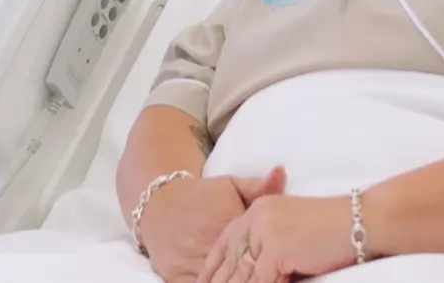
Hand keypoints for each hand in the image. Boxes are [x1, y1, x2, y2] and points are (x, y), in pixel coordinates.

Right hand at [139, 169, 284, 282]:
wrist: (159, 201)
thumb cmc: (203, 196)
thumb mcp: (232, 186)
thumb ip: (260, 186)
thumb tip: (282, 172)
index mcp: (226, 222)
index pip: (255, 250)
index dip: (269, 262)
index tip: (284, 270)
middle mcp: (206, 242)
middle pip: (238, 271)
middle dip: (253, 276)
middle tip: (273, 281)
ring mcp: (188, 260)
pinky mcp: (173, 273)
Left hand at [200, 190, 355, 282]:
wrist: (359, 220)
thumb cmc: (332, 228)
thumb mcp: (292, 225)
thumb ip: (270, 241)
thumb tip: (259, 267)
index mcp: (259, 209)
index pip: (228, 240)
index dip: (215, 263)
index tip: (204, 279)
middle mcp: (257, 217)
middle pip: (232, 258)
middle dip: (220, 280)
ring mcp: (266, 232)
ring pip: (243, 273)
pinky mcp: (277, 248)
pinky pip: (260, 281)